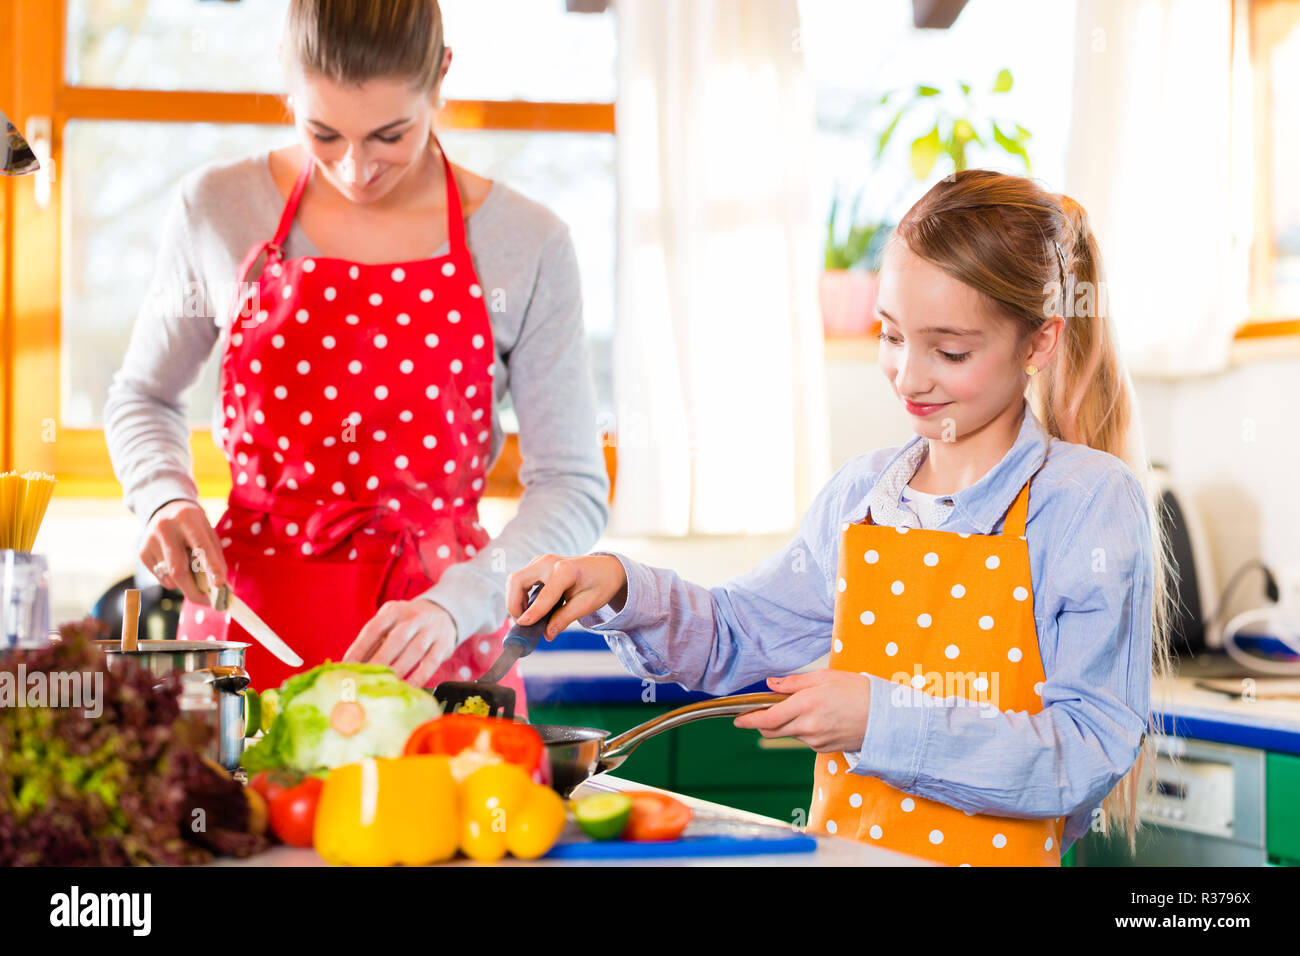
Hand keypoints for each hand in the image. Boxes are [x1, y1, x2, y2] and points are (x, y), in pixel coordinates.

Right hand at [140, 499, 227, 605]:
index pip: (201, 546)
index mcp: (188, 518)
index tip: (220, 585)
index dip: (211, 567)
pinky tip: (177, 568)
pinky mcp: (142, 551)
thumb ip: (215, 556)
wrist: (165, 509)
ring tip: (194, 580)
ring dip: (185, 585)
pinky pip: (161, 577)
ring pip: (169, 576)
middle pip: (179, 569)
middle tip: (207, 601)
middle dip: (194, 590)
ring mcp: (150, 540)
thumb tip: (221, 585)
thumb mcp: (207, 532)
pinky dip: (173, 581)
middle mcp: (166, 528)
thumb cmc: (193, 525)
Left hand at [344, 598, 457, 686]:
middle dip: (380, 660)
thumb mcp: (390, 624)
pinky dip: (419, 677)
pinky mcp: (444, 644)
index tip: (347, 666)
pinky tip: (408, 687)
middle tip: (366, 679)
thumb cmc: (407, 624)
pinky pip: (431, 662)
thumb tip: (351, 667)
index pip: (374, 628)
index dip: (359, 648)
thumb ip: (373, 643)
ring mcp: (431, 630)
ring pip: (415, 650)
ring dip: (399, 669)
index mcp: (394, 611)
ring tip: (386, 684)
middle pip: (396, 639)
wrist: (442, 613)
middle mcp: (413, 617)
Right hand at [506, 553, 628, 639]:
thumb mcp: (587, 605)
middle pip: (517, 580)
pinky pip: (520, 580)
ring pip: (515, 580)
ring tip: (527, 619)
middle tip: (522, 624)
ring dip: (515, 600)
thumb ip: (565, 618)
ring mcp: (542, 561)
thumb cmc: (600, 585)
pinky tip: (530, 609)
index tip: (523, 625)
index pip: (545, 593)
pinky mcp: (538, 564)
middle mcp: (550, 561)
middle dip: (513, 604)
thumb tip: (547, 634)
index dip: (533, 611)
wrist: (606, 569)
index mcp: (566, 570)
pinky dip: (519, 595)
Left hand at [732, 670, 871, 752]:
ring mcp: (816, 740)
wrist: (887, 718)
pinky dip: (803, 730)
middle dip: (761, 723)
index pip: (767, 718)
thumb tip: (770, 684)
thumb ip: (794, 682)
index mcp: (806, 704)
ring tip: (804, 707)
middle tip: (760, 712)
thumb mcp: (825, 677)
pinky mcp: (824, 749)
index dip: (748, 721)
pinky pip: (804, 740)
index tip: (737, 720)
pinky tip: (819, 718)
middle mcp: (808, 726)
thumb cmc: (858, 691)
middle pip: (772, 731)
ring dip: (786, 724)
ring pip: (788, 734)